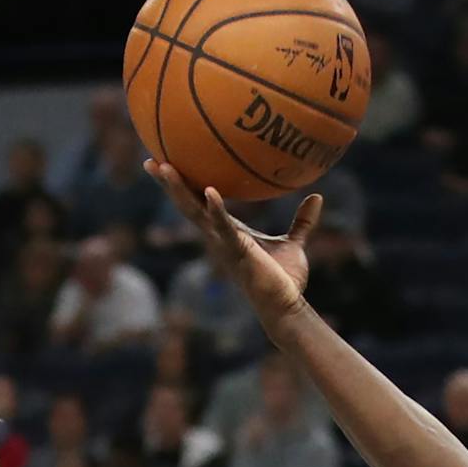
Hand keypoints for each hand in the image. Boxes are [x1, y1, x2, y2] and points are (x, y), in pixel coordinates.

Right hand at [148, 159, 316, 325]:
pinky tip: (209, 192)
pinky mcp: (238, 252)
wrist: (287, 306)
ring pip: (196, 213)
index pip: (199, 204)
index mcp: (228, 232)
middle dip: (168, 184)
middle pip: (187, 205)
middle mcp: (219, 237)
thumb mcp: (294, 243)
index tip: (166, 164)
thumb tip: (317, 197)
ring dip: (180, 191)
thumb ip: (302, 221)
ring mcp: (225, 245)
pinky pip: (224, 228)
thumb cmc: (285, 279)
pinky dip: (216, 210)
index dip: (183, 186)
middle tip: (150, 160)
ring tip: (164, 167)